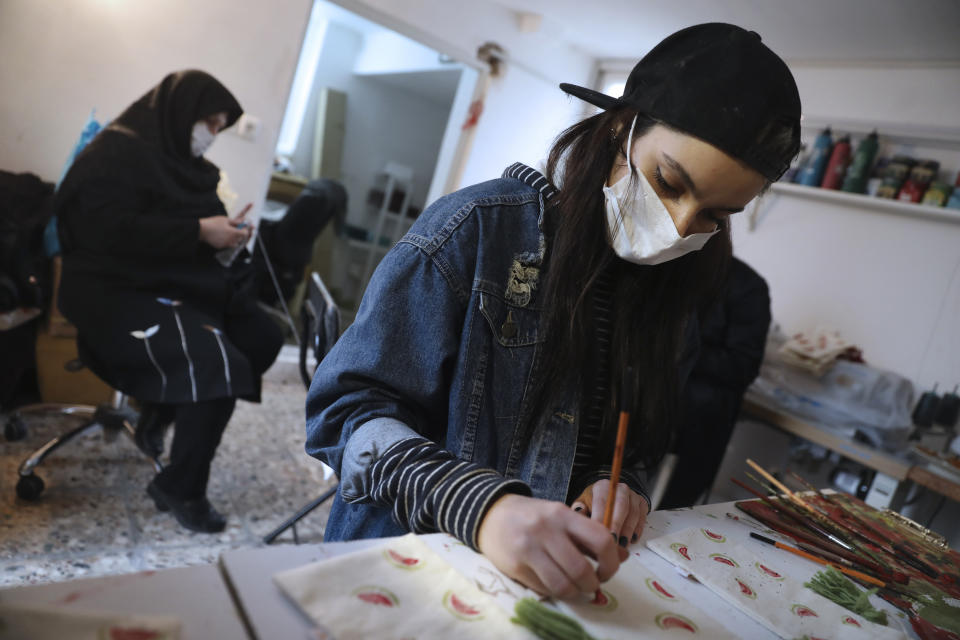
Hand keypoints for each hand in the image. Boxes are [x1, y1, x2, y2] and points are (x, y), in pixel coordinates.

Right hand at [198, 204, 252, 249]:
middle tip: (236, 228)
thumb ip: (236, 221)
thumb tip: (244, 220)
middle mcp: (231, 240)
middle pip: (241, 239)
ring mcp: (226, 244)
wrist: (201, 230)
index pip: (245, 233)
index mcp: (234, 233)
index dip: (245, 229)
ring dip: (235, 239)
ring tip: (230, 232)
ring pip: (235, 243)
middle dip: (240, 234)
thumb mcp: (225, 220)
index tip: (242, 226)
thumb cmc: (213, 223)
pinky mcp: (221, 247)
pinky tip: (223, 235)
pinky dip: (227, 241)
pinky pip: (227, 245)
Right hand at [477, 493, 623, 600]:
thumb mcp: (561, 517)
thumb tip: (622, 556)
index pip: (601, 540)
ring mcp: (529, 548)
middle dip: (592, 584)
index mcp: (563, 514)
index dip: (611, 562)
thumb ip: (589, 535)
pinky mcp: (515, 565)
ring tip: (575, 588)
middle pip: (582, 569)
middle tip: (591, 584)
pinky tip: (555, 584)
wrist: (491, 513)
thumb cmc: (533, 517)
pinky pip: (544, 589)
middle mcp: (547, 529)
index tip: (607, 570)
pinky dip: (555, 592)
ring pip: (563, 585)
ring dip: (575, 593)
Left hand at [570, 479, 648, 546]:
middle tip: (613, 542)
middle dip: (617, 525)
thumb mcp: (583, 504)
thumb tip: (576, 515)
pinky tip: (631, 540)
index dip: (601, 518)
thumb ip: (580, 510)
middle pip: (621, 506)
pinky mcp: (642, 504)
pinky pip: (642, 517)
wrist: (610, 497)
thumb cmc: (594, 504)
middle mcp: (620, 488)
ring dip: (628, 531)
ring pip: (633, 513)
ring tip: (621, 545)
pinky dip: (637, 530)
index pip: (602, 501)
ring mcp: (633, 495)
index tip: (598, 533)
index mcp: (603, 486)